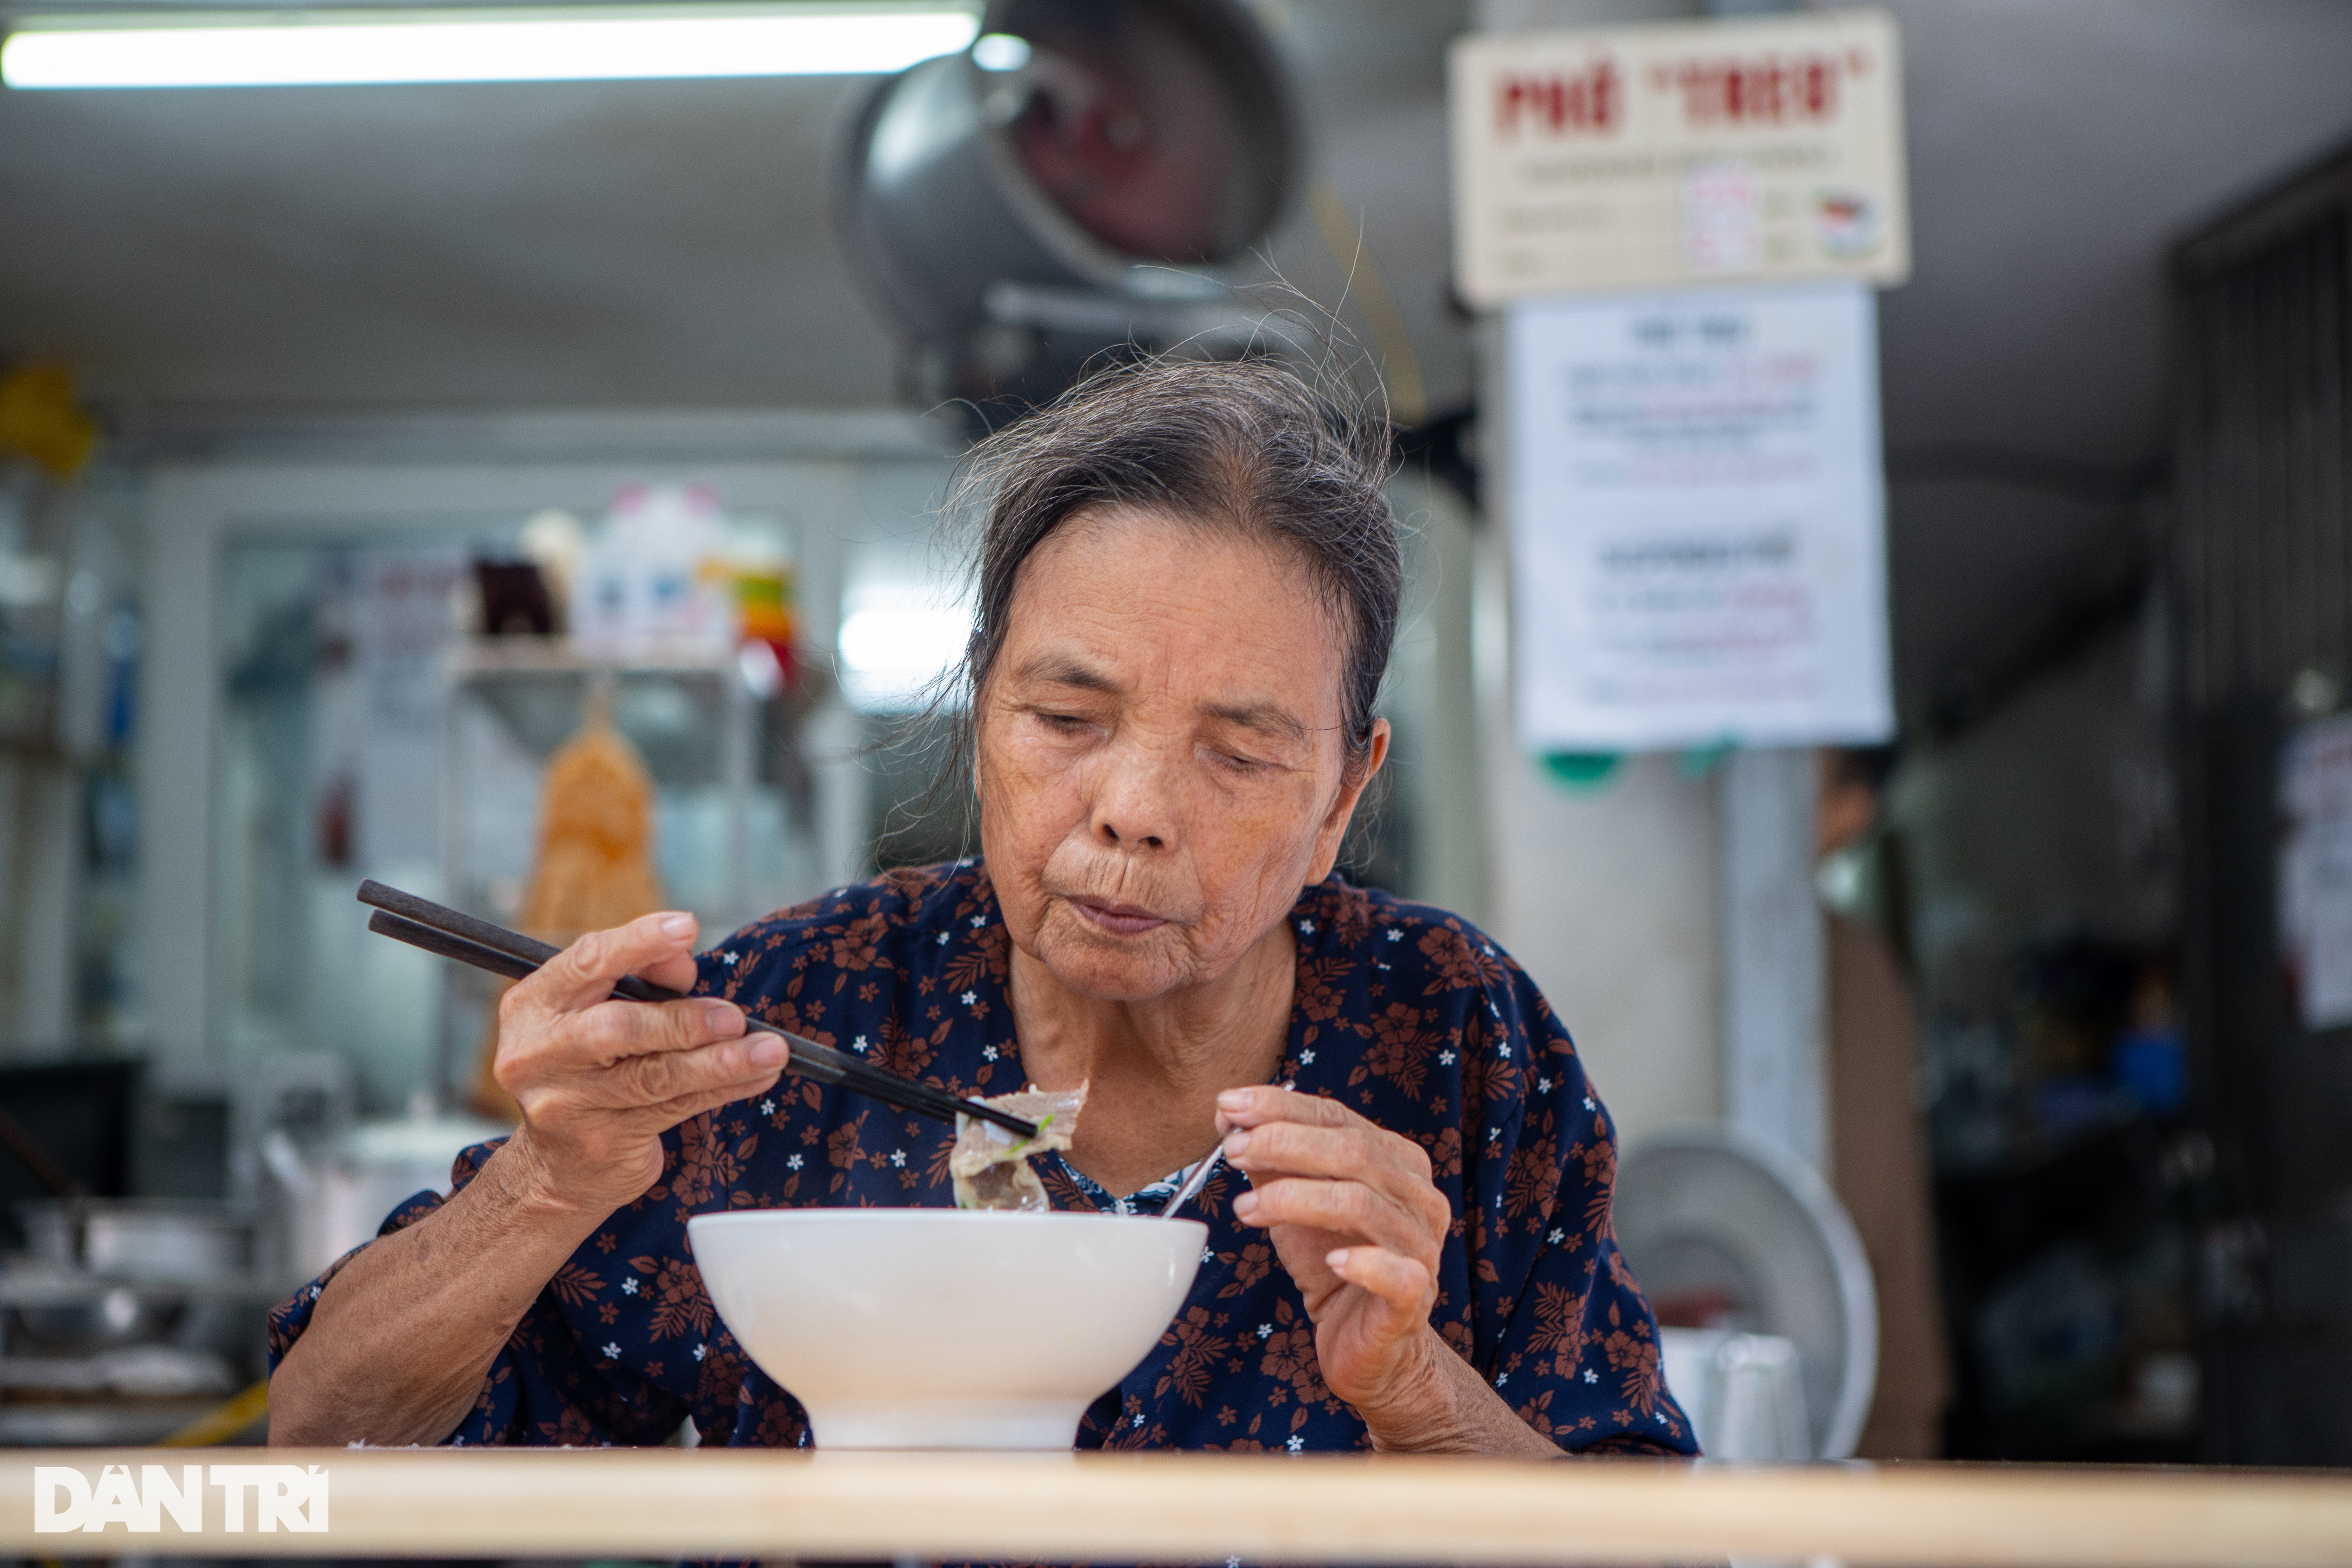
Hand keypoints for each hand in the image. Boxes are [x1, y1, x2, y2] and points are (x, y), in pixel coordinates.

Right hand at [493, 912, 785, 1216]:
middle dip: (685, 1020)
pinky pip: (674, 1109)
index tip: (687, 926)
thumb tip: (681, 958)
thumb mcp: (599, 1012)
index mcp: (532, 1007)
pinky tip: (758, 1077)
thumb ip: (638, 979)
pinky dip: (724, 1089)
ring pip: (655, 1076)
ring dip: (722, 1061)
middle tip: (735, 1018)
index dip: (638, 942)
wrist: (554, 1165)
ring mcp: (565, 1105)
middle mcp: (538, 1054)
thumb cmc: (589, 1066)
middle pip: (619, 1028)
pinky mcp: (601, 1144)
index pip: (584, 962)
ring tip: (770, 1051)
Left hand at [1216, 1086, 1454, 1434]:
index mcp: (1397, 1161)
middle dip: (1284, 1144)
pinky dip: (1362, 1262)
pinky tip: (1330, 1261)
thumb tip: (1230, 1118)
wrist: (1367, 1344)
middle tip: (1234, 1152)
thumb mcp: (1295, 1205)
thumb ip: (1272, 1162)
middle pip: (1353, 1151)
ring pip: (1361, 1204)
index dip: (1281, 1108)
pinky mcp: (1416, 1297)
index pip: (1339, 1118)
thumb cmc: (1330, 1264)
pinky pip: (1397, 1273)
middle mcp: (1419, 1196)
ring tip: (1245, 1210)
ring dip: (1294, 1199)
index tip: (1229, 1106)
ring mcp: (1423, 1246)